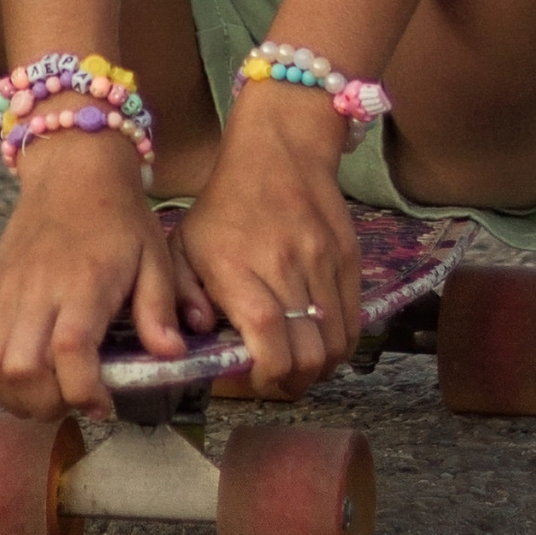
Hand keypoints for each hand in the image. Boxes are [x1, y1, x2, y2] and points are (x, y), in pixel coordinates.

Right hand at [0, 135, 201, 419]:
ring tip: (50, 394)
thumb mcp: (154, 256)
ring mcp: (8, 293)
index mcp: (83, 283)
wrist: (71, 171)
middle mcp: (38, 291)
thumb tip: (170, 356)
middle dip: (50, 403)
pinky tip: (26, 377)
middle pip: (23, 369)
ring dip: (18, 397)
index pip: (70, 350)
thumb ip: (159, 309)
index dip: (83, 390)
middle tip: (77, 400)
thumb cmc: (118, 217)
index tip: (104, 405)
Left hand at [176, 82, 362, 398]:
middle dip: (293, 383)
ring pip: (335, 343)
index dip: (269, 373)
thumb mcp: (183, 244)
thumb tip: (199, 339)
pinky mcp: (348, 259)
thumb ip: (181, 296)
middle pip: (307, 350)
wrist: (279, 150)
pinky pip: (354, 321)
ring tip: (300, 368)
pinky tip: (321, 345)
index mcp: (237, 266)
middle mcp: (283, 267)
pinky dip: (340, 345)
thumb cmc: (224, 204)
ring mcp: (322, 263)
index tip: (258, 383)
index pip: (267, 334)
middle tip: (278, 383)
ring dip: (319, 369)